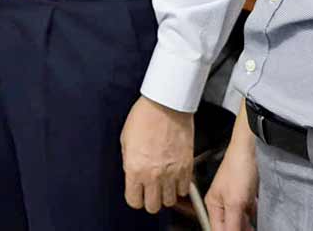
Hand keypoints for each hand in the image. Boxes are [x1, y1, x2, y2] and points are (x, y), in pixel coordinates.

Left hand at [120, 96, 193, 212]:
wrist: (166, 105)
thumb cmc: (145, 116)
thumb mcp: (125, 140)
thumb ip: (129, 162)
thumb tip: (132, 174)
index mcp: (135, 169)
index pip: (134, 201)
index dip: (135, 198)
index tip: (136, 193)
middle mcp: (153, 175)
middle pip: (153, 206)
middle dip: (150, 200)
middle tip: (150, 191)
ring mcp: (171, 172)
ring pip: (170, 201)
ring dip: (166, 195)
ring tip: (163, 185)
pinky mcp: (186, 167)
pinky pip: (184, 189)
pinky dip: (180, 187)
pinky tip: (175, 178)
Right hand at [205, 113, 257, 230]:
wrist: (251, 148)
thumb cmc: (238, 168)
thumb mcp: (235, 202)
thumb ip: (232, 224)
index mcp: (213, 204)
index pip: (217, 229)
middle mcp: (222, 202)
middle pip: (229, 226)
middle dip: (240, 230)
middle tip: (251, 230)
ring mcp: (235, 198)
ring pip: (240, 220)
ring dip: (248, 226)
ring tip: (256, 227)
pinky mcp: (247, 194)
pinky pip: (249, 212)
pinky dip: (254, 218)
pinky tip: (261, 221)